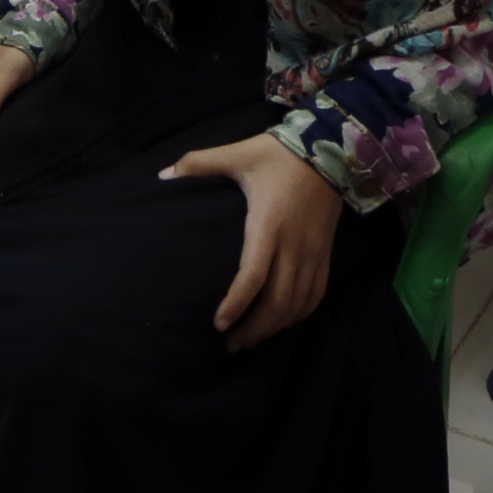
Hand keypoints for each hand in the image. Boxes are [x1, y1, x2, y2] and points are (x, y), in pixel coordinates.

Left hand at [165, 132, 345, 350]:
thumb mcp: (237, 153)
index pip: (253, 275)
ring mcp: (313, 253)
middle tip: (230, 343)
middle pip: (277, 301)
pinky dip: (299, 315)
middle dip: (254, 329)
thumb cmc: (278, 154)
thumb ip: (198, 163)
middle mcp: (293, 245)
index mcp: (268, 224)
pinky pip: (316, 295)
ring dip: (274, 328)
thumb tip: (161, 174)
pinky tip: (282, 324)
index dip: (236, 303)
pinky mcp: (326, 254)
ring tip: (250, 341)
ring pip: (297, 304)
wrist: (330, 148)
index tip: (218, 324)